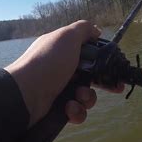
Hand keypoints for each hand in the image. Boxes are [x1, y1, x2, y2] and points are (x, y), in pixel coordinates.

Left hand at [4, 20, 122, 126]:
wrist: (25, 94)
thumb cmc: (48, 62)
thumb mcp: (67, 36)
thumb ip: (83, 29)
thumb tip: (96, 30)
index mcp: (62, 50)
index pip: (87, 53)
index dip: (102, 59)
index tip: (115, 66)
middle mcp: (61, 68)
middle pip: (90, 75)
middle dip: (103, 82)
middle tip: (116, 87)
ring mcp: (58, 89)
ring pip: (86, 95)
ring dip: (87, 97)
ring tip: (77, 96)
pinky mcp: (57, 109)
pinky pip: (77, 111)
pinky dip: (76, 111)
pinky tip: (68, 108)